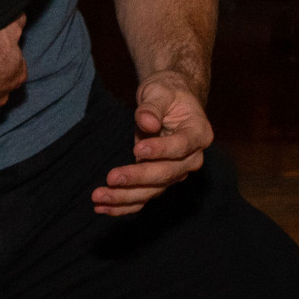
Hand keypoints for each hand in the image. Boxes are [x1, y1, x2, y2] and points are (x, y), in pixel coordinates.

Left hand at [93, 68, 211, 215]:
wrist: (170, 101)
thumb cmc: (167, 92)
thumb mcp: (160, 91)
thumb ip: (153, 106)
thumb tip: (147, 123)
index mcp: (199, 133)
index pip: (181, 146)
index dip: (160, 149)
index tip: (137, 149)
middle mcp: (192, 158)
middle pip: (166, 174)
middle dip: (137, 178)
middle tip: (111, 178)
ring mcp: (176, 172)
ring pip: (153, 191)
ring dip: (125, 197)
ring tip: (99, 197)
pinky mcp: (160, 181)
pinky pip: (144, 197)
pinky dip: (124, 205)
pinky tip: (103, 208)